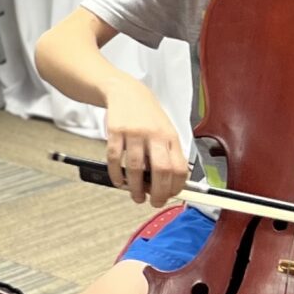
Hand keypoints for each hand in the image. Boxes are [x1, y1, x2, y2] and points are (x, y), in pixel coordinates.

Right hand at [102, 81, 187, 205]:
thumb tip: (171, 183)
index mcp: (170, 136)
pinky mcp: (115, 132)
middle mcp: (154, 134)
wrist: (126, 91)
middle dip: (159, 192)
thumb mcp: (164, 131)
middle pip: (161, 170)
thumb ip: (168, 154)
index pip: (179, 167)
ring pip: (135, 168)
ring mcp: (134, 133)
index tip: (171, 195)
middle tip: (155, 202)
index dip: (176, 187)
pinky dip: (116, 175)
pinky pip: (114, 159)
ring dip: (135, 188)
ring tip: (136, 196)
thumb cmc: (147, 115)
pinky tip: (119, 181)